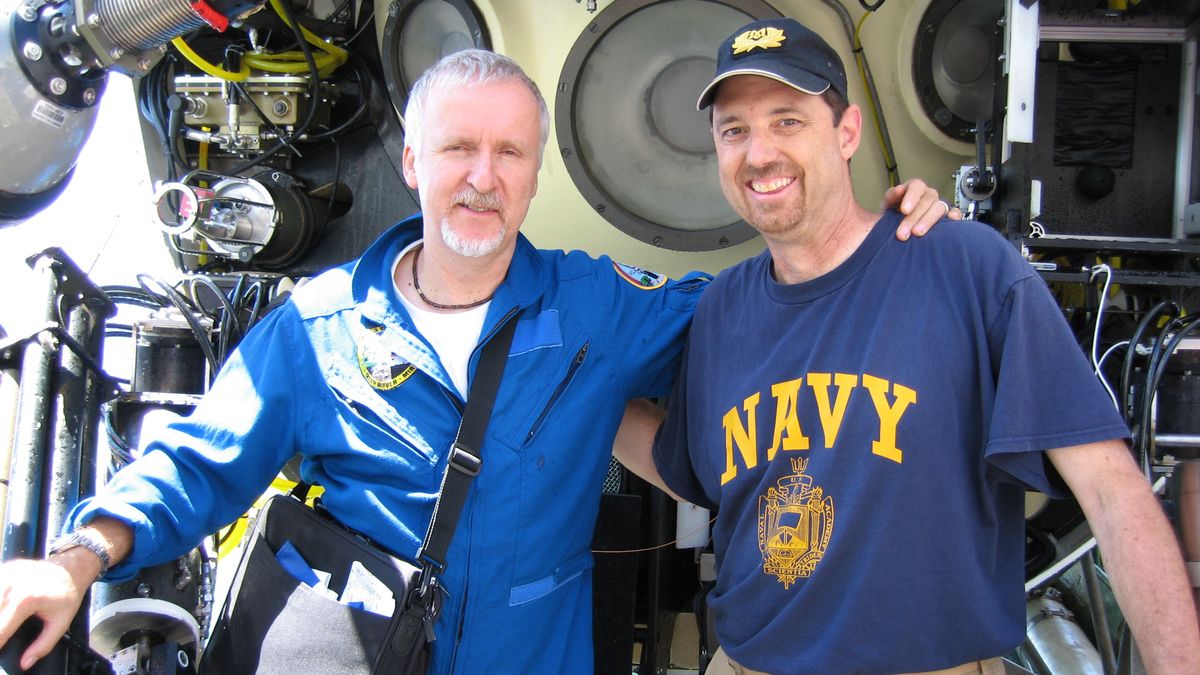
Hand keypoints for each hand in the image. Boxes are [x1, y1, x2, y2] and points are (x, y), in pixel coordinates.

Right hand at [0, 555, 94, 669]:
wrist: (72, 567)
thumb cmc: (68, 594)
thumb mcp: (61, 623)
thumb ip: (43, 646)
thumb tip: (26, 663)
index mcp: (24, 601)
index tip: (0, 648)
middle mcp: (10, 586)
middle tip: (6, 633)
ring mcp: (5, 575)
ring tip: (8, 620)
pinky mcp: (4, 569)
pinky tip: (6, 606)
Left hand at [882, 179, 962, 240]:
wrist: (896, 231)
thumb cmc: (891, 217)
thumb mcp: (885, 208)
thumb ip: (888, 200)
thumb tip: (895, 193)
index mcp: (912, 189)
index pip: (915, 186)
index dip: (911, 196)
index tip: (904, 210)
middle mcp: (927, 195)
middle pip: (926, 200)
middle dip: (913, 217)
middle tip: (902, 233)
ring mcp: (937, 205)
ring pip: (938, 208)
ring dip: (928, 221)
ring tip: (917, 233)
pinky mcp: (946, 216)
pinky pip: (955, 213)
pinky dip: (954, 215)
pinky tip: (951, 220)